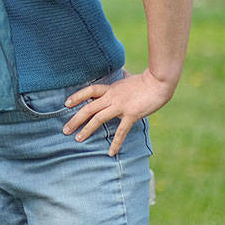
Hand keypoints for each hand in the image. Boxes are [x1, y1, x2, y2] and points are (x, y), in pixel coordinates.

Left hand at [61, 69, 176, 155]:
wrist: (160, 82)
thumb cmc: (146, 80)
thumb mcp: (129, 78)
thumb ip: (122, 78)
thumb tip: (123, 73)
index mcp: (111, 88)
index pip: (89, 91)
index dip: (77, 97)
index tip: (66, 104)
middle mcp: (112, 97)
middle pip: (88, 108)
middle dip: (75, 119)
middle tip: (65, 130)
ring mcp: (121, 106)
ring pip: (98, 119)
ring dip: (87, 129)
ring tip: (78, 139)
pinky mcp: (132, 115)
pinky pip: (121, 131)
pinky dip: (116, 143)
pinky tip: (110, 152)